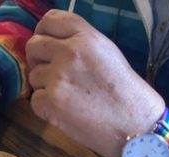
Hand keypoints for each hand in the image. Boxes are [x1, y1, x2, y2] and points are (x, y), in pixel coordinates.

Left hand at [26, 10, 164, 156]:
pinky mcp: (51, 101)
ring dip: (45, 87)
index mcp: (86, 37)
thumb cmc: (126, 93)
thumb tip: (53, 44)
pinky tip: (66, 112)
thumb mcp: (108, 54)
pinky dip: (46, 109)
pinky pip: (35, 100)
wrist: (135, 125)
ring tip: (70, 98)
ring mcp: (58, 77)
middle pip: (34, 46)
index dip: (43, 31)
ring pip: (33, 76)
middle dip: (38, 60)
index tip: (45, 43)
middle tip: (52, 75)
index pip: (50, 20)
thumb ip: (81, 43)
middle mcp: (69, 52)